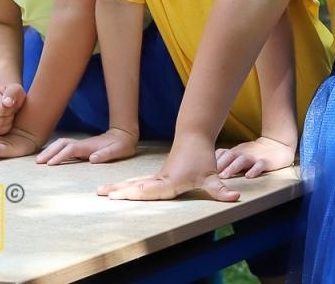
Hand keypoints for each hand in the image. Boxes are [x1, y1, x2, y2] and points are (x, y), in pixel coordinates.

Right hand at [0, 84, 24, 136]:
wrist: (5, 100)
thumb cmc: (12, 96)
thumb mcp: (16, 90)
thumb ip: (13, 93)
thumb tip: (7, 103)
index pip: (1, 110)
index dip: (10, 110)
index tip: (11, 105)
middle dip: (8, 118)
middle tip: (9, 113)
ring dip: (5, 126)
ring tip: (6, 117)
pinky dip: (0, 131)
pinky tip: (1, 124)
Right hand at [37, 127, 137, 165]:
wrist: (124, 135)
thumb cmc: (122, 145)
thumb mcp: (118, 151)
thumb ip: (106, 154)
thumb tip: (92, 158)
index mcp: (89, 146)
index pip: (71, 149)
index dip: (60, 156)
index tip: (50, 164)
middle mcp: (82, 144)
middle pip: (62, 144)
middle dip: (49, 152)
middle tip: (37, 162)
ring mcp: (81, 145)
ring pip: (61, 144)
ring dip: (50, 150)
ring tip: (39, 160)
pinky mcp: (81, 147)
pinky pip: (64, 147)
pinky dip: (54, 150)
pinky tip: (48, 157)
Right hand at [98, 141, 235, 201]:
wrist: (194, 136)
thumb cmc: (202, 158)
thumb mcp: (212, 176)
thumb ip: (221, 190)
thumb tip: (235, 198)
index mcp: (169, 182)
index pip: (149, 191)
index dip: (134, 194)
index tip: (117, 196)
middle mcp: (160, 180)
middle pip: (136, 187)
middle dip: (118, 191)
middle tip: (99, 194)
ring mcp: (156, 177)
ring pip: (134, 183)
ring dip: (118, 187)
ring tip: (99, 191)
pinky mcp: (157, 175)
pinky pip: (138, 182)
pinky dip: (125, 186)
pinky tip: (115, 189)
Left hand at [215, 135, 296, 178]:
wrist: (277, 146)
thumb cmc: (253, 152)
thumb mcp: (238, 154)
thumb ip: (225, 159)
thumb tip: (207, 169)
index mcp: (236, 151)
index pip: (222, 155)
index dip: (212, 162)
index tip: (202, 170)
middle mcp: (243, 153)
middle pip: (230, 156)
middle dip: (219, 165)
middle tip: (210, 175)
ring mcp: (255, 156)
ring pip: (242, 161)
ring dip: (233, 168)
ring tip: (225, 176)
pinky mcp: (266, 161)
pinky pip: (260, 165)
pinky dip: (254, 170)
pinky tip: (249, 176)